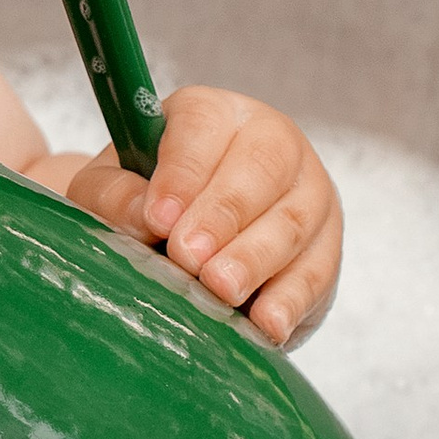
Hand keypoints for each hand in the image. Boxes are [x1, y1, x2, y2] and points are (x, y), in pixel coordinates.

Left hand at [61, 87, 340, 345]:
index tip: (157, 218)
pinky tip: (264, 323)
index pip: (204, 124)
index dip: (182, 171)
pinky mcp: (326, 247)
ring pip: (294, 220)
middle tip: (187, 257)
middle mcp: (273, 143)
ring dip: (255, 258)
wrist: (188, 244)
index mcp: (214, 115)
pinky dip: (290, 299)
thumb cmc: (146, 202)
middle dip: (223, 215)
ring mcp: (309, 194)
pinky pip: (317, 271)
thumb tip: (141, 214)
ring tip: (220, 290)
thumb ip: (115, 194)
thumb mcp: (111, 189)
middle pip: (262, 168)